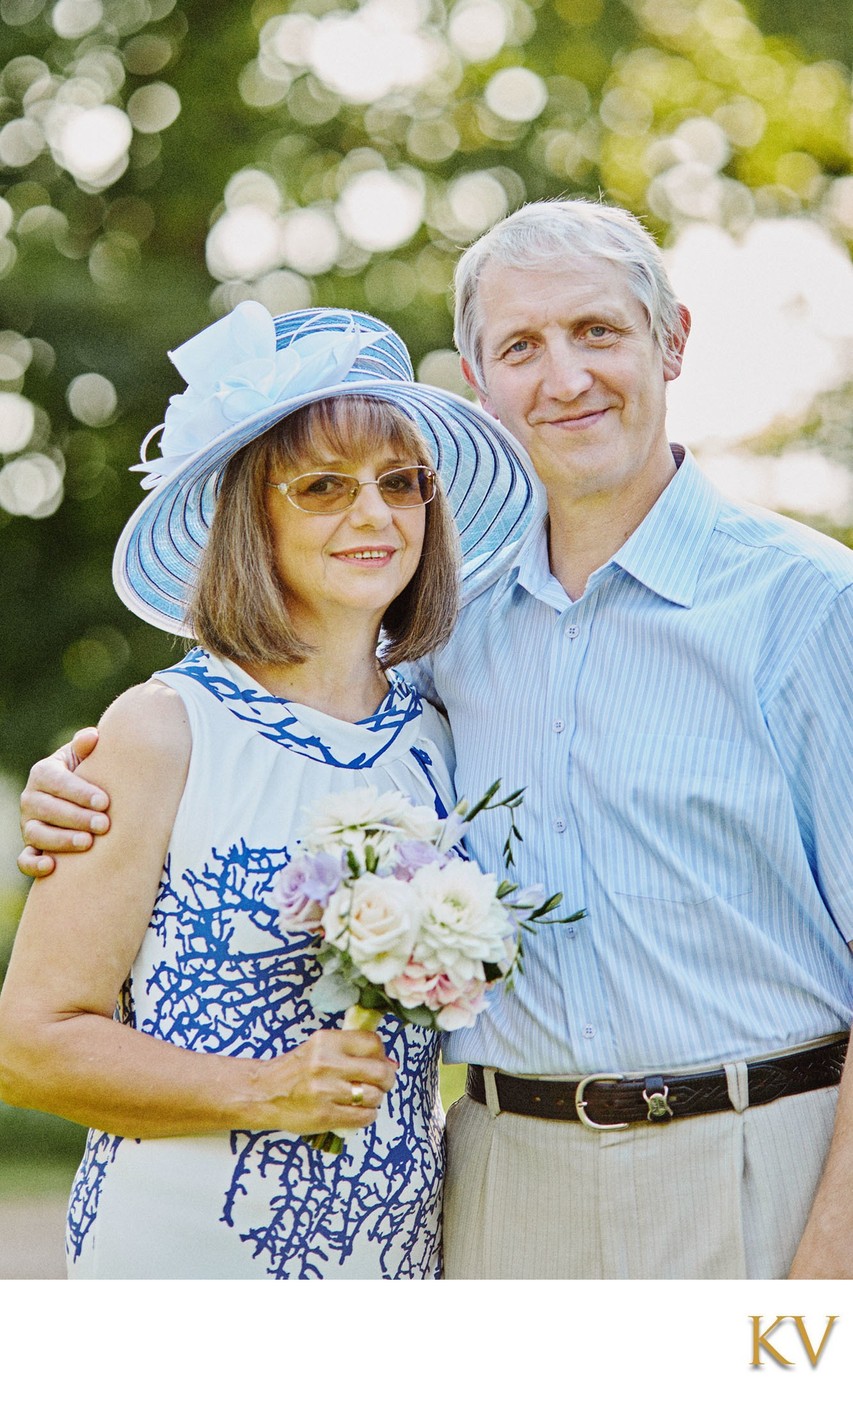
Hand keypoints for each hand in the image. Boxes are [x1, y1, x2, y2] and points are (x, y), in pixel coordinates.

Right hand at [18, 728, 109, 877]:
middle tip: (104, 825)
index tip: (104, 802)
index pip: (58, 783)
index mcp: (43, 773)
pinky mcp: (30, 847)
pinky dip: (33, 865)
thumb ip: (86, 746)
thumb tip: (92, 737)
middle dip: (77, 818)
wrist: (82, 798)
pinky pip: (25, 860)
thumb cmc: (88, 773)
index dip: (80, 793)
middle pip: (48, 809)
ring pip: (37, 834)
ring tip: (87, 843)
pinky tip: (52, 867)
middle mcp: (31, 799)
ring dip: (61, 840)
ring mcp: (28, 824)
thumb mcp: (85, 757)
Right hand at [264, 1028, 397, 1134]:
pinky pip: (363, 1117)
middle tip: (381, 1084)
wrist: (264, 1093)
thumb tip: (391, 1063)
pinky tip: (357, 1112)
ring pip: (374, 1096)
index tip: (379, 1062)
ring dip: (375, 1100)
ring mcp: (325, 1091)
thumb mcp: (320, 1048)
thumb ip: (352, 1051)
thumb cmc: (296, 1071)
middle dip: (387, 1080)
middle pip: (380, 1071)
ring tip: (364, 1099)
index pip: (373, 1042)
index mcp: (327, 1041)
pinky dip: (367, 1116)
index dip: (382, 1055)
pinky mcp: (324, 1116)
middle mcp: (326, 1064)